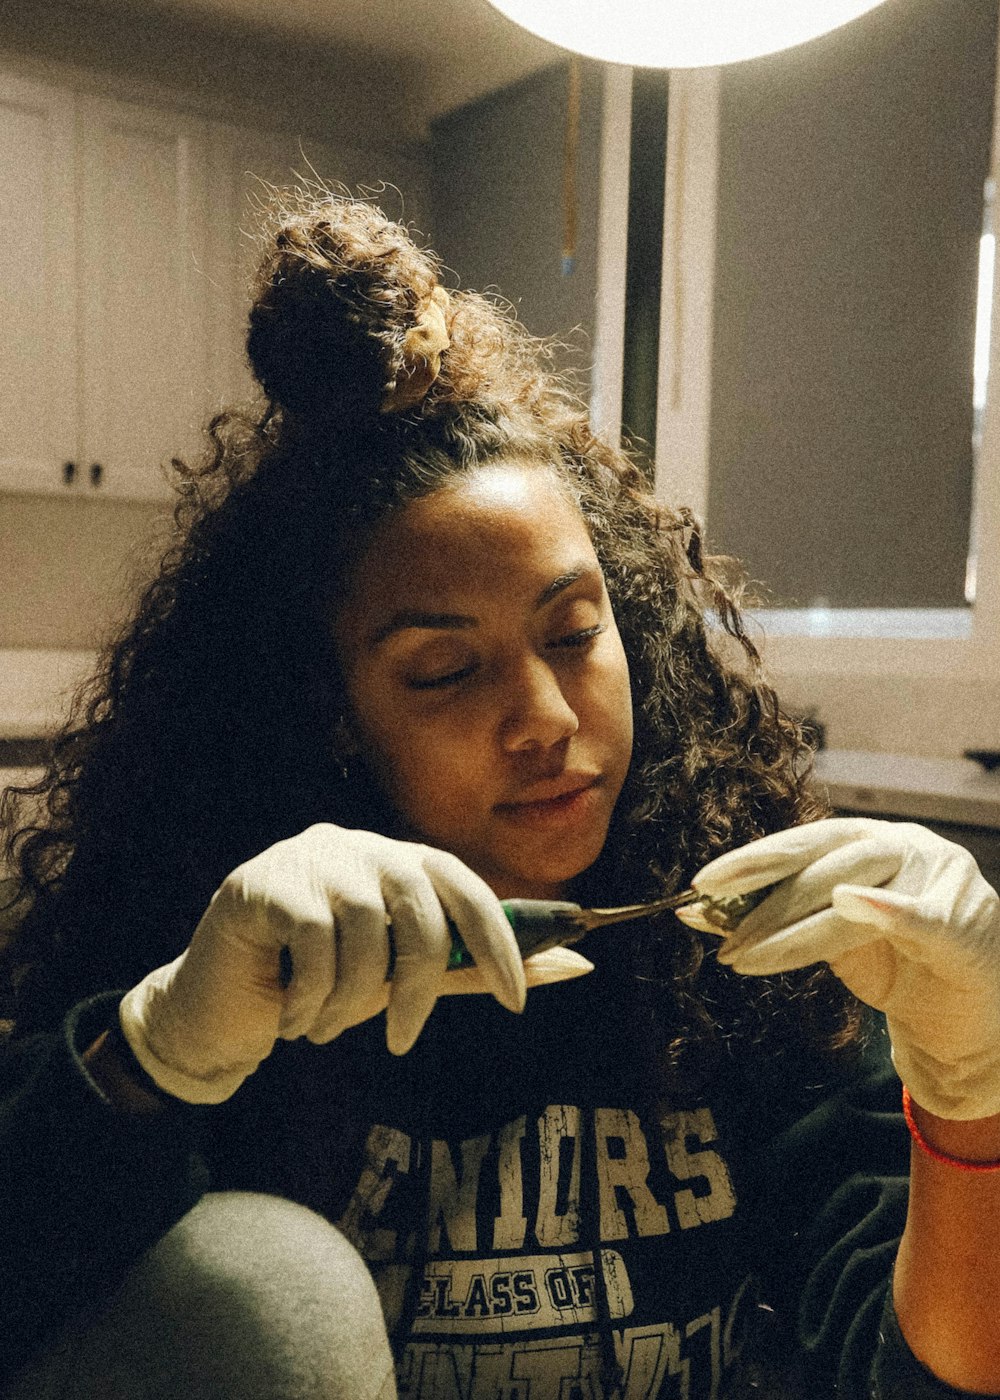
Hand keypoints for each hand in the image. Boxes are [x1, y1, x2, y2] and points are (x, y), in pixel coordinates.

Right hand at [119, 823, 591, 1103]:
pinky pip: (312, 941)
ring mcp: (307, 858)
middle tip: (405, 1040)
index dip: (498, 942)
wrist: (219, 1012)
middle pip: (418, 907)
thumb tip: (576, 968)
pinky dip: (312, 996)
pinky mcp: (261, 882)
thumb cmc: (322, 989)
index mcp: (397, 860)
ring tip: (328, 1026)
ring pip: (364, 930)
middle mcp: (358, 845)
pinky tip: (292, 1016)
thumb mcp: (402, 982)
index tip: (515, 1004)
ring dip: (353, 1000)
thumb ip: (475, 971)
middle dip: (420, 983)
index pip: (464, 885)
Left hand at [677, 818, 999, 1119]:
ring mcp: (940, 878)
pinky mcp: (965, 923)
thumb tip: (696, 914)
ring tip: (750, 952)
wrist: (958, 1024)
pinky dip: (888, 910)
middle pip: (825, 863)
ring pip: (858, 890)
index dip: (752, 860)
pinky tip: (852, 904)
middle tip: (722, 937)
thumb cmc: (892, 970)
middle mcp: (904, 845)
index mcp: (869, 840)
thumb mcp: (827, 942)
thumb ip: (776, 920)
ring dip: (798, 927)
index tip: (702, 883)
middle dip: (767, 902)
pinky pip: (923, 916)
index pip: (804, 842)